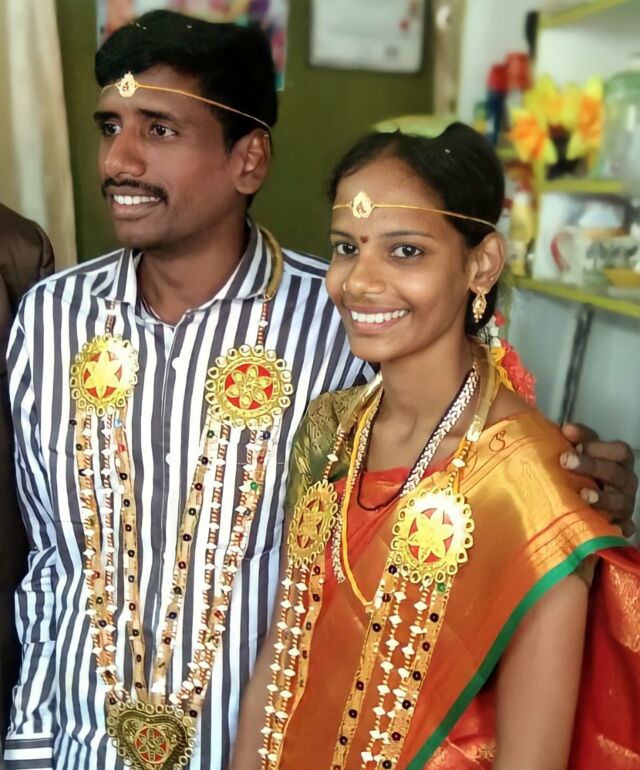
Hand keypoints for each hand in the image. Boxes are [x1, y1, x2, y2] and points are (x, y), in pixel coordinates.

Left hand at [560, 423, 637, 537]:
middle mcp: (626, 482)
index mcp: (619, 462)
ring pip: (620, 502)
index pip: (619, 450)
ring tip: (583, 495)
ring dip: (602, 499)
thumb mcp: (583, 452)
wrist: (588, 502)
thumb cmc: (586, 472)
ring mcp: (624, 505)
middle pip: (617, 474)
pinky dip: (616, 527)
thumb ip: (577, 439)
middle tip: (566, 460)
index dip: (596, 444)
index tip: (568, 435)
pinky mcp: (621, 525)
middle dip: (591, 466)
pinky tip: (605, 524)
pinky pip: (623, 528)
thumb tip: (566, 428)